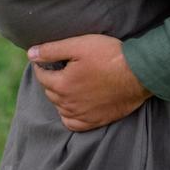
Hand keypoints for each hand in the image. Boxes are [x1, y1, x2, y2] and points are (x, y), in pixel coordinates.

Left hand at [27, 35, 151, 130]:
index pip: (41, 76)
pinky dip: (69, 115)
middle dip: (51, 79)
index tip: (45, 59)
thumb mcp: (79, 45)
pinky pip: (72, 123)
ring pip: (60, 107)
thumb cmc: (109, 55)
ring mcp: (82, 114)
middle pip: (50, 92)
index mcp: (62, 84)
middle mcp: (68, 103)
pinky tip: (74, 105)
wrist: (138, 74)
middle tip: (60, 68)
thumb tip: (30, 54)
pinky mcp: (95, 121)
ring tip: (68, 83)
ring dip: (59, 96)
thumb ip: (52, 50)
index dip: (41, 65)